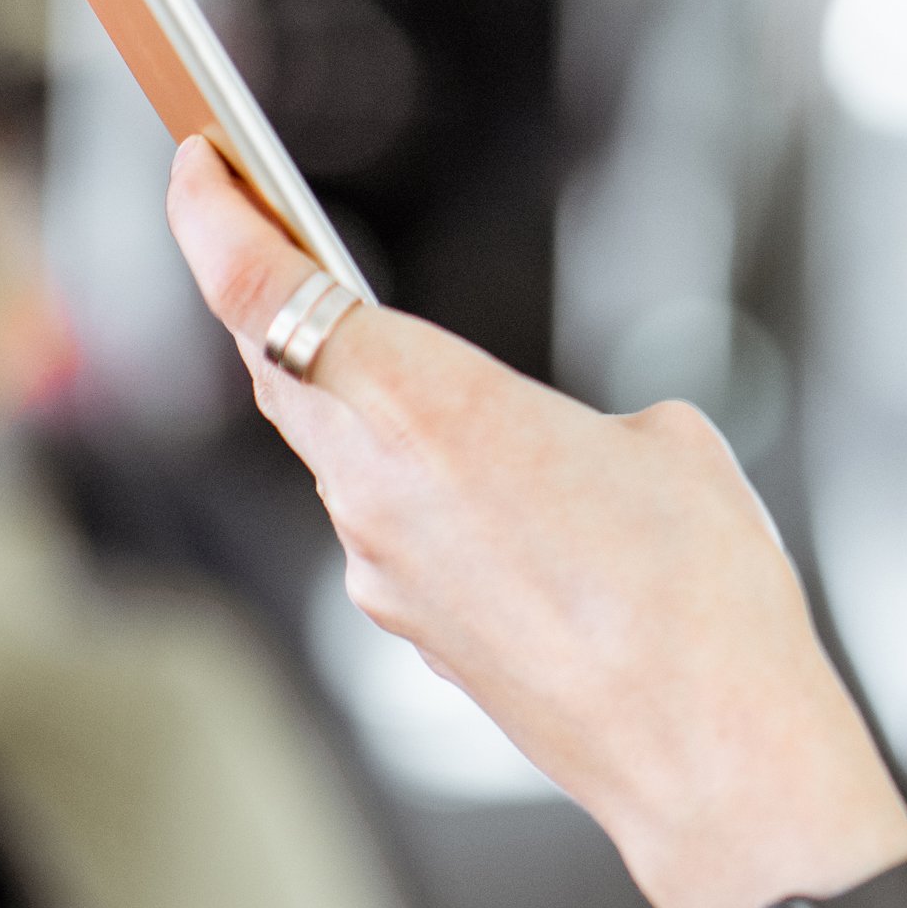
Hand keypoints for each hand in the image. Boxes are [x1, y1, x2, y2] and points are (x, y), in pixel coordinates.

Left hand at [166, 139, 906, 907]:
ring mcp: (384, 569)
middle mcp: (376, 489)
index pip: (262, 293)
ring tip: (430, 368)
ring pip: (336, 451)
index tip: (199, 162)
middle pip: (279, 366)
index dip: (211, 217)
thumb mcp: (665, 441)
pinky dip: (418, 486)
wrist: (707, 745)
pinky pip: (390, 526)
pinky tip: (507, 497)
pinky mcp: (412, 627)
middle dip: (271, 290)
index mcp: (426, 409)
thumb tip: (552, 448)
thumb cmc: (698, 589)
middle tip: (274, 222)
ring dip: (363, 399)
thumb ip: (573, 418)